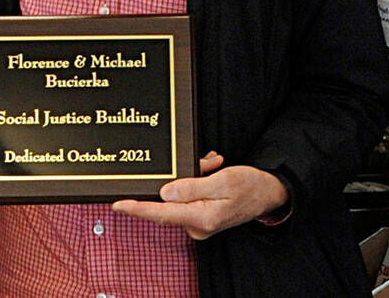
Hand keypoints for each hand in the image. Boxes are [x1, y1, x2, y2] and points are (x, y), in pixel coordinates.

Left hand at [110, 152, 288, 239]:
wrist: (270, 193)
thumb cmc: (250, 186)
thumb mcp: (223, 181)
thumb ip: (192, 186)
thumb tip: (164, 194)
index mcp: (202, 218)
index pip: (161, 213)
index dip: (137, 209)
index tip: (117, 204)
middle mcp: (197, 225)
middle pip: (171, 200)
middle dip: (180, 177)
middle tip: (206, 162)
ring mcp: (199, 222)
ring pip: (180, 194)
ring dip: (193, 176)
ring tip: (215, 164)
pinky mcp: (201, 216)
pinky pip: (188, 195)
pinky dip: (197, 180)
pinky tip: (212, 169)